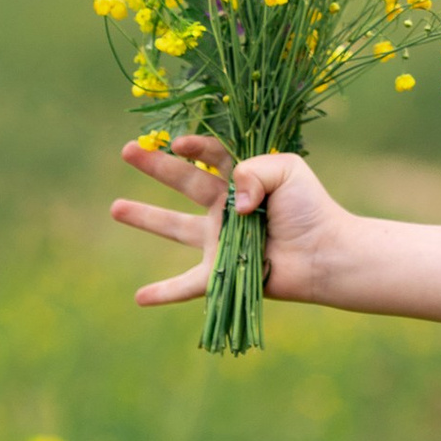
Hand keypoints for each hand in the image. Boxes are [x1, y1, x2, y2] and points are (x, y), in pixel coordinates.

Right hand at [111, 136, 352, 309]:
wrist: (325, 253)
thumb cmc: (312, 209)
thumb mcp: (288, 169)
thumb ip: (255, 169)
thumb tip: (233, 200)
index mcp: (246, 179)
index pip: (213, 156)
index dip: (196, 147)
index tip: (179, 143)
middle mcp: (228, 208)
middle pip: (185, 183)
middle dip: (155, 166)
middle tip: (126, 150)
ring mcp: (222, 240)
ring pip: (176, 227)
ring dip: (145, 217)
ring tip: (115, 207)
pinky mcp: (222, 271)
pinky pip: (188, 284)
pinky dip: (164, 292)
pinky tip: (139, 298)